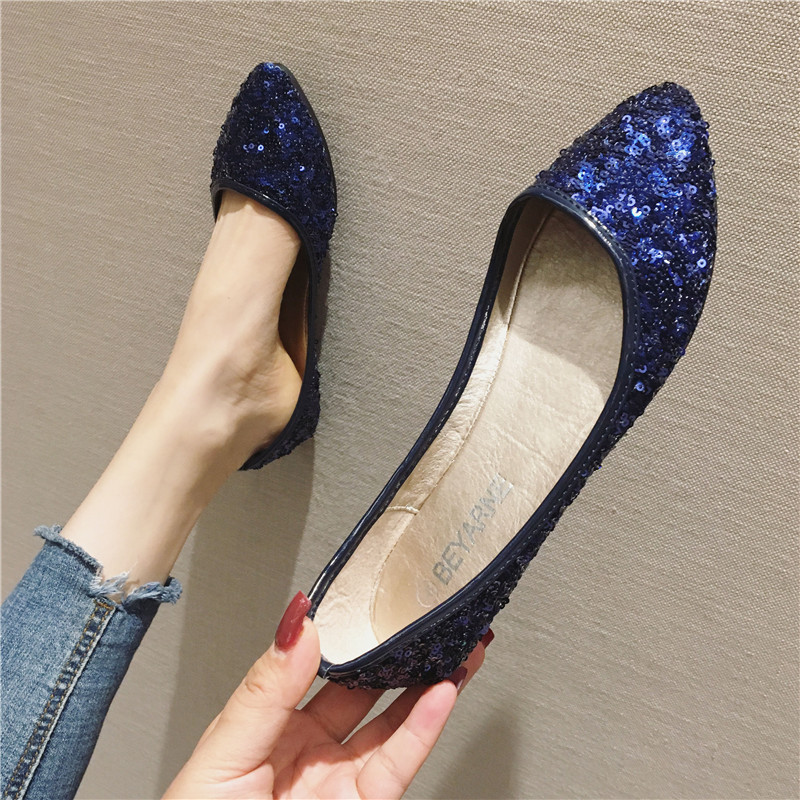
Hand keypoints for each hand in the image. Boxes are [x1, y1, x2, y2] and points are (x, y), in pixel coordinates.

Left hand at [165, 592, 487, 798]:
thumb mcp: (223, 754)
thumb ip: (265, 691)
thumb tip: (297, 626)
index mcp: (270, 725)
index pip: (316, 667)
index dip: (348, 635)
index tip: (371, 601)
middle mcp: (309, 750)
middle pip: (365, 692)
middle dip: (399, 655)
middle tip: (425, 619)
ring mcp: (337, 781)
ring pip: (393, 725)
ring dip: (428, 685)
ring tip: (453, 648)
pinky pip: (399, 764)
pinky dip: (425, 728)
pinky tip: (442, 694)